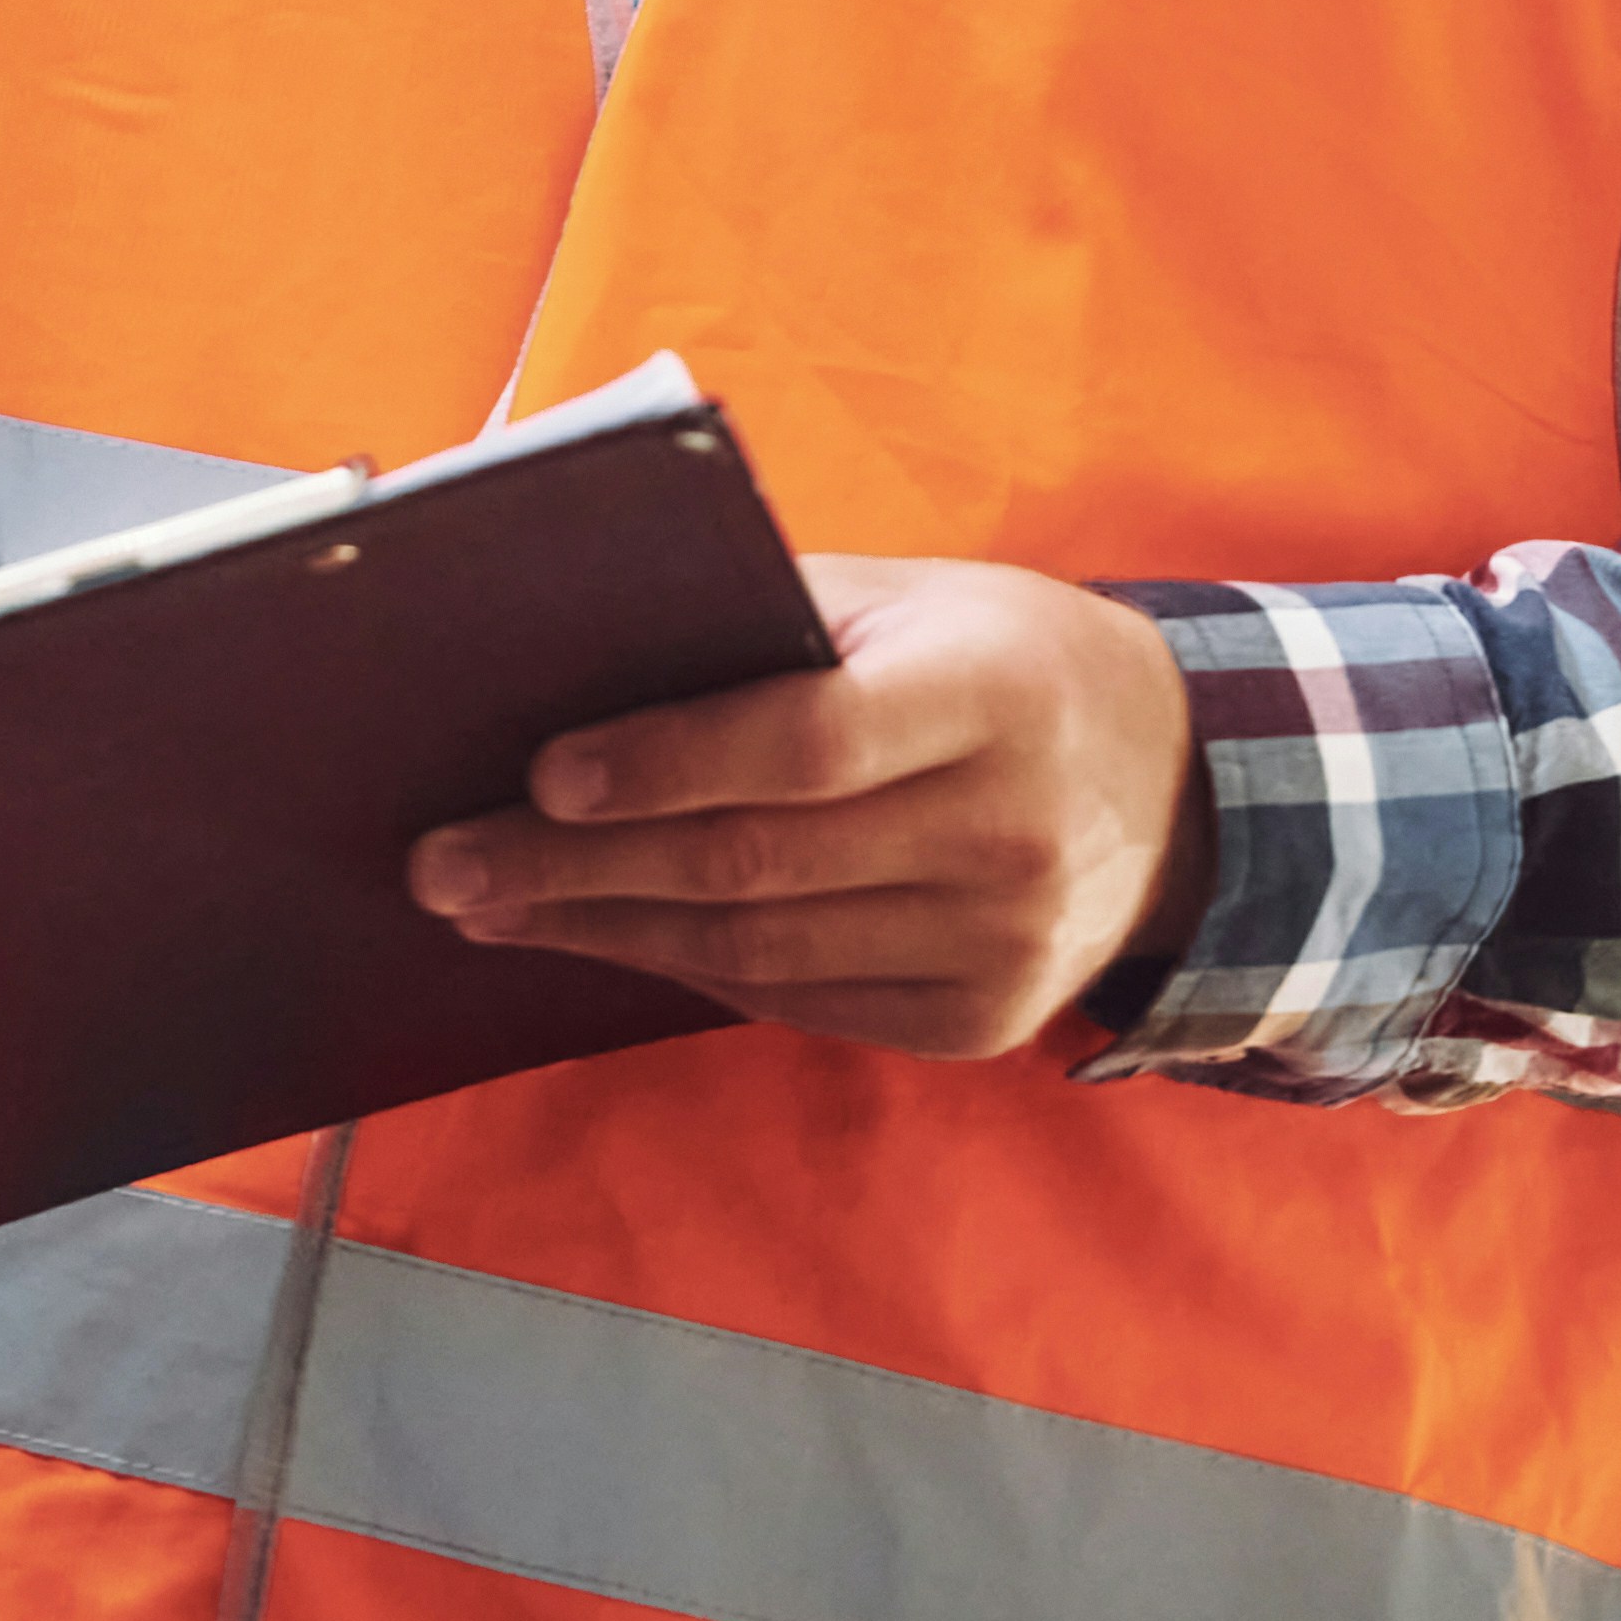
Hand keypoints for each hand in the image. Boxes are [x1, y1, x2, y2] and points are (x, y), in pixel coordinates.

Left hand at [403, 555, 1222, 1063]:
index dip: (666, 762)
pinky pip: (796, 1002)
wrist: (1174, 788)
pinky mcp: (974, 1021)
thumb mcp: (916, 599)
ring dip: (601, 928)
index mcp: (989, 696)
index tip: (542, 774)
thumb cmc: (1002, 661)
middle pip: (753, 863)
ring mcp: (996, 946)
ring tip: (487, 903)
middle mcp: (1003, 833)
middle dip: (574, 866)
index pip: (805, 742)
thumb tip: (583, 646)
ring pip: (757, 952)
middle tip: (446, 861)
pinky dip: (683, 970)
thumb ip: (772, 620)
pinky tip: (598, 935)